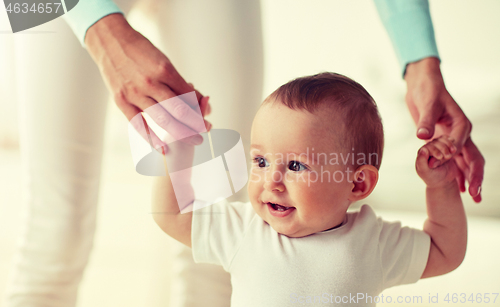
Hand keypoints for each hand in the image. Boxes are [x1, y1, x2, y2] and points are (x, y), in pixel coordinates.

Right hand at [85, 14, 207, 152]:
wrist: (110, 41)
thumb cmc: (141, 51)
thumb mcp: (164, 62)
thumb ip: (180, 83)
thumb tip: (202, 101)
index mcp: (165, 70)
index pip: (189, 96)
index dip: (201, 109)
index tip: (208, 117)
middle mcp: (151, 83)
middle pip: (180, 111)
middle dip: (197, 124)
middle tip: (207, 130)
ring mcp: (135, 94)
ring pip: (163, 120)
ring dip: (182, 133)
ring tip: (195, 140)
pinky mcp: (121, 101)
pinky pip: (139, 124)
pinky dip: (152, 139)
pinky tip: (163, 149)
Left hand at [405, 57, 483, 201]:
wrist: (424, 85)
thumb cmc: (428, 91)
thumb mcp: (427, 104)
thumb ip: (426, 121)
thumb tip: (422, 136)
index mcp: (460, 124)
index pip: (460, 145)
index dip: (451, 159)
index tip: (444, 171)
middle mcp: (461, 133)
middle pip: (472, 158)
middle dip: (475, 176)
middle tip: (476, 195)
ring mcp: (454, 138)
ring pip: (466, 162)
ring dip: (470, 179)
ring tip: (474, 198)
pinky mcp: (445, 141)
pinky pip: (455, 161)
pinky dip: (458, 173)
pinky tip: (461, 188)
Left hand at [416, 136, 458, 187]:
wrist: (443, 181)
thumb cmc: (432, 178)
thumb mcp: (425, 172)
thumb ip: (422, 162)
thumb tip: (423, 150)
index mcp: (421, 155)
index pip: (427, 147)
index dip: (434, 150)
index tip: (441, 157)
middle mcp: (427, 150)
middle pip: (435, 142)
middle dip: (443, 148)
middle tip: (448, 157)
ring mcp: (436, 148)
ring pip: (441, 140)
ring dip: (448, 144)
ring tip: (453, 151)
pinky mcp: (444, 148)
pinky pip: (446, 140)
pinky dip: (450, 141)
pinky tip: (453, 141)